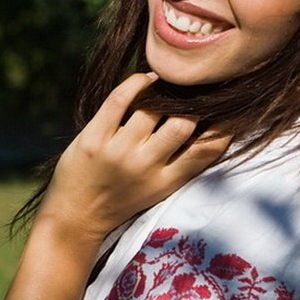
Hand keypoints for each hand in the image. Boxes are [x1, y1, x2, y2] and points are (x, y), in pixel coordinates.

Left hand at [0, 72, 229, 299]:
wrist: (74, 220)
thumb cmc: (118, 200)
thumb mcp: (157, 191)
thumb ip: (180, 164)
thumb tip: (209, 127)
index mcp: (166, 182)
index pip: (206, 150)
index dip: (223, 126)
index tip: (226, 110)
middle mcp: (145, 166)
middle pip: (183, 123)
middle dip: (189, 106)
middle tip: (188, 93)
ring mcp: (119, 151)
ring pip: (152, 108)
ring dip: (162, 93)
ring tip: (164, 86)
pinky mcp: (94, 138)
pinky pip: (119, 99)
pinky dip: (136, 83)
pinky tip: (145, 79)